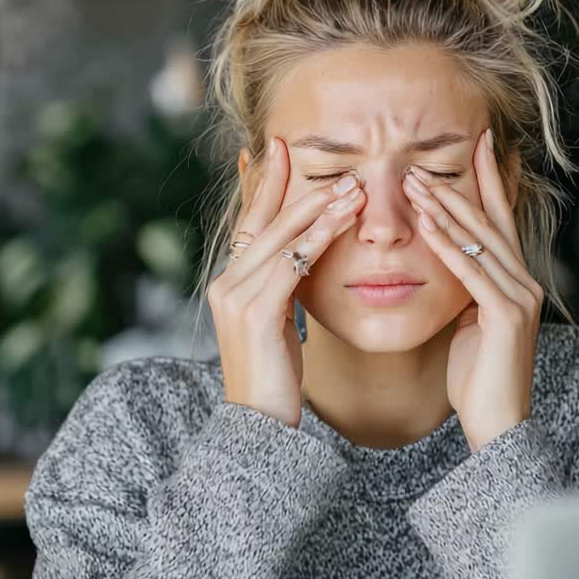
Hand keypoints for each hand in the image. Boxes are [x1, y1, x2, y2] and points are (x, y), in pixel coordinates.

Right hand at [208, 136, 364, 425]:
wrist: (259, 429)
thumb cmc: (276, 381)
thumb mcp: (278, 326)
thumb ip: (283, 291)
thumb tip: (303, 264)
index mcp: (231, 284)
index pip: (251, 222)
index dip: (266, 185)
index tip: (280, 149)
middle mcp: (226, 283)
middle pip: (264, 220)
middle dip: (298, 186)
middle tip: (329, 158)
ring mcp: (236, 297)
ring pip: (281, 238)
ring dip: (318, 208)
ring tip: (351, 186)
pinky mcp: (255, 314)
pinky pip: (291, 265)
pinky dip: (318, 239)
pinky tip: (343, 222)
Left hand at [402, 129, 542, 451]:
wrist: (498, 427)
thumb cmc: (478, 380)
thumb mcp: (468, 326)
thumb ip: (465, 293)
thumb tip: (446, 267)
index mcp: (515, 283)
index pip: (499, 222)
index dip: (488, 182)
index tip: (476, 145)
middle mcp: (524, 283)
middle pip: (488, 223)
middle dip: (455, 187)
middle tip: (421, 160)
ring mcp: (519, 298)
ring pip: (479, 241)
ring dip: (444, 208)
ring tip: (413, 182)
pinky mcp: (506, 316)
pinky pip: (471, 271)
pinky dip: (447, 244)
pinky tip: (426, 222)